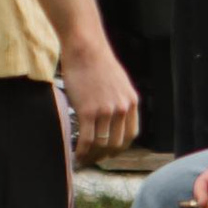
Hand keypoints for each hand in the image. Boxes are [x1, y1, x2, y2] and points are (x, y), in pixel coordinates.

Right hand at [63, 24, 140, 162]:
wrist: (85, 47)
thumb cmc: (97, 61)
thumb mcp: (118, 82)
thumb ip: (119, 100)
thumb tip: (113, 117)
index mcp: (131, 102)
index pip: (130, 135)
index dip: (119, 148)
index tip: (109, 153)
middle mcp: (122, 108)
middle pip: (116, 144)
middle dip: (104, 156)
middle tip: (93, 160)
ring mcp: (106, 111)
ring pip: (101, 145)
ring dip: (92, 157)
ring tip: (83, 160)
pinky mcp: (89, 111)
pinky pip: (87, 140)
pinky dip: (82, 152)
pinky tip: (76, 155)